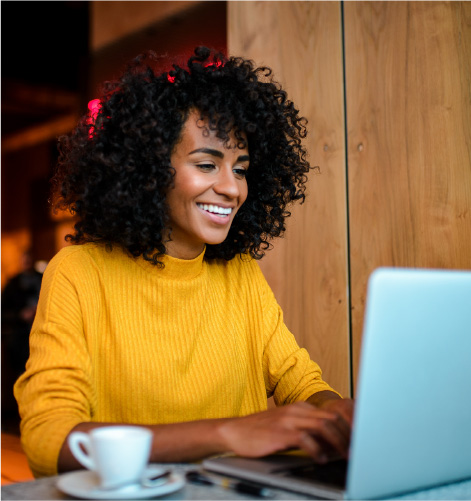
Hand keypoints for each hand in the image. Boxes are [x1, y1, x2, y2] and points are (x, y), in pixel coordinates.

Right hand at [216, 401, 350, 462]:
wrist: (234, 431)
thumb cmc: (261, 432)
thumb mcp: (287, 427)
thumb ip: (308, 431)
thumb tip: (332, 443)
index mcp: (301, 407)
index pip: (333, 413)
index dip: (349, 427)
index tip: (359, 441)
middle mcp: (297, 410)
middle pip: (333, 418)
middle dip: (349, 435)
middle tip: (358, 451)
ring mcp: (289, 420)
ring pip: (324, 426)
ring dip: (339, 442)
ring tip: (345, 456)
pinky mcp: (281, 433)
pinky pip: (306, 439)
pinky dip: (318, 450)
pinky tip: (321, 459)